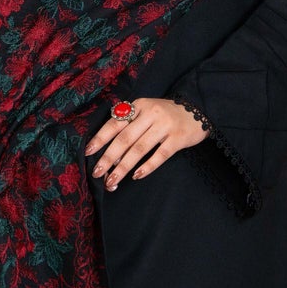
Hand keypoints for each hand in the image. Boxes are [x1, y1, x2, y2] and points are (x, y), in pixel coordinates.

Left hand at [85, 96, 208, 190]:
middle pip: (124, 139)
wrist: (198, 110)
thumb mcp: (146, 112)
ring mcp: (165, 126)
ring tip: (112, 181)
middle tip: (97, 173)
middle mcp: (150, 114)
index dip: (100, 139)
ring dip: (123, 167)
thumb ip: (130, 127)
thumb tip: (111, 155)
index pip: (115, 124)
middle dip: (108, 158)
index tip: (88, 153)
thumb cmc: (165, 115)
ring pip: (139, 149)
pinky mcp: (178, 138)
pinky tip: (136, 176)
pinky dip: (147, 166)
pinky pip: (160, 155)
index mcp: (139, 106)